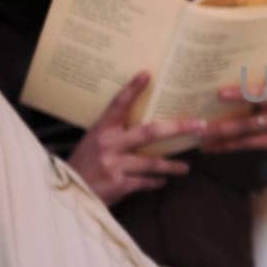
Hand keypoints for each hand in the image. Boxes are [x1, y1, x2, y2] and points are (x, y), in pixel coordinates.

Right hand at [68, 72, 206, 205]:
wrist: (66, 193)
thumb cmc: (83, 164)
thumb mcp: (93, 142)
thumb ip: (115, 134)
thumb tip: (144, 124)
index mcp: (102, 129)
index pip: (118, 104)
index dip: (132, 89)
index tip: (147, 74)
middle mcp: (109, 144)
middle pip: (150, 132)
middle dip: (178, 127)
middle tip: (200, 125)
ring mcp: (115, 165)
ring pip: (153, 162)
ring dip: (172, 165)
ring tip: (186, 167)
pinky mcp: (119, 184)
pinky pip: (145, 181)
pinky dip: (155, 182)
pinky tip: (163, 181)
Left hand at [201, 58, 266, 154]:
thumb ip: (264, 66)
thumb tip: (241, 41)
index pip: (265, 89)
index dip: (244, 92)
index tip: (220, 93)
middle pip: (256, 112)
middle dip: (229, 115)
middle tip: (202, 117)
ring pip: (248, 130)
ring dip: (222, 132)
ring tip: (200, 133)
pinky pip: (248, 144)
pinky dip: (226, 146)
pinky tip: (208, 146)